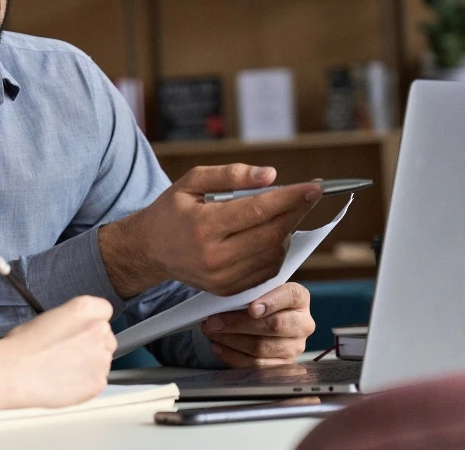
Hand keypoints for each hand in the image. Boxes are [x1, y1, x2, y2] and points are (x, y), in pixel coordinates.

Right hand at [0, 296, 116, 409]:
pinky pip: (98, 381)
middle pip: (107, 336)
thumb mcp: (46, 318)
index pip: (104, 310)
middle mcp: (98, 330)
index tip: (83, 329)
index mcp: (84, 309)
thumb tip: (72, 331)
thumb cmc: (22, 346)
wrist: (14, 373)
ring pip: (103, 360)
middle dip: (92, 344)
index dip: (92, 321)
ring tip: (63, 369)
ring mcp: (101, 357)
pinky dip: (85, 383)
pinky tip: (65, 381)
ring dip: (89, 364)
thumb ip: (69, 321)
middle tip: (70, 352)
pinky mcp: (98, 382)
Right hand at [100, 164, 321, 296]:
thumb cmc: (172, 210)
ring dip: (287, 231)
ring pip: (274, 253)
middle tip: (308, 195)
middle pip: (272, 235)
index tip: (315, 187)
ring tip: (282, 212)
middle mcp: (213, 256)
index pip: (258, 211)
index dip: (290, 198)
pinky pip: (267, 270)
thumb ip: (230, 174)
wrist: (149, 249)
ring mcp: (222, 277)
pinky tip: (269, 233)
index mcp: (203, 226)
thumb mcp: (192, 181)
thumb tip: (271, 175)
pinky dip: (276, 250)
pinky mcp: (228, 290)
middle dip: (296, 213)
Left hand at [201, 282, 315, 366]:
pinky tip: (217, 346)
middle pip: (274, 325)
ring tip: (210, 331)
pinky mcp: (283, 365)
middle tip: (213, 321)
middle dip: (238, 323)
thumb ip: (247, 290)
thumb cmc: (256, 300)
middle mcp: (302, 323)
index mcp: (299, 298)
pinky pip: (256, 365)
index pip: (291, 296)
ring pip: (261, 347)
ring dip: (230, 340)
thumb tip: (223, 296)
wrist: (263, 320)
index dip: (271, 302)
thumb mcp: (256, 290)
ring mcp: (295, 347)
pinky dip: (232, 355)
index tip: (251, 308)